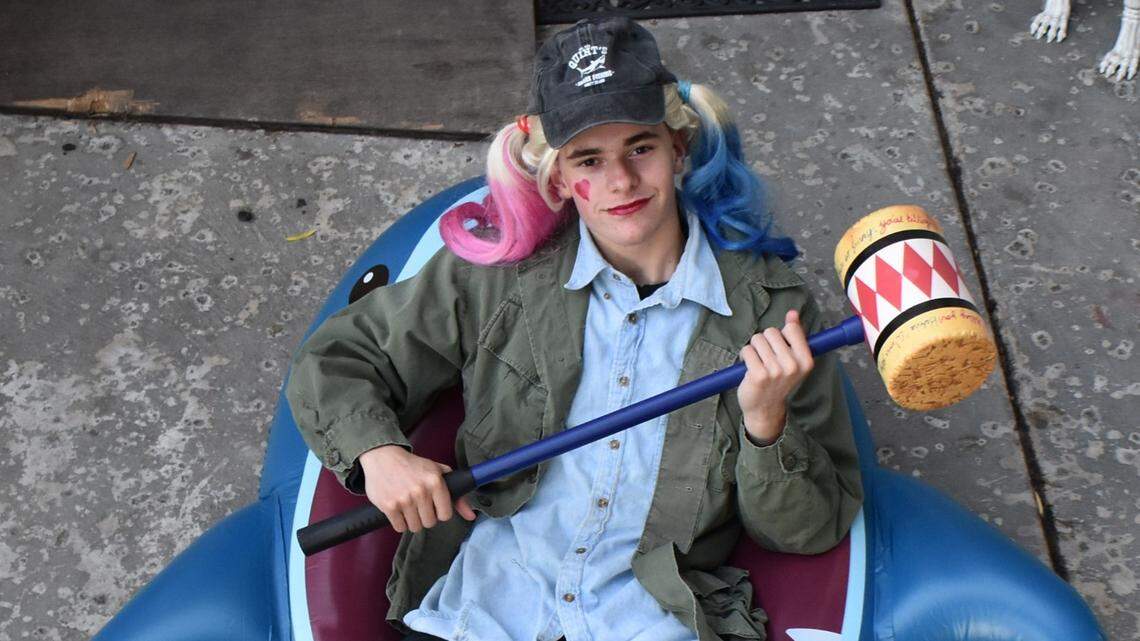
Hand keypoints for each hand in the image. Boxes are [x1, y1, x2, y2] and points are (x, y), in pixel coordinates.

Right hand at [358, 445, 477, 532]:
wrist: (384, 457)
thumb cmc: (414, 466)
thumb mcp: (439, 473)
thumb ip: (458, 495)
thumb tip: (471, 516)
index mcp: (436, 482)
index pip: (445, 515)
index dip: (440, 513)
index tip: (434, 507)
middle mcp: (421, 491)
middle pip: (430, 523)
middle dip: (425, 517)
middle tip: (419, 506)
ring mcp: (404, 499)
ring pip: (415, 527)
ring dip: (412, 520)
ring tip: (409, 507)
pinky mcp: (389, 506)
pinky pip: (400, 527)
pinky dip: (399, 522)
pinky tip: (398, 509)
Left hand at [738, 310, 813, 443]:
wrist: (765, 408)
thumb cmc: (778, 380)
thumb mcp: (792, 359)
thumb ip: (794, 334)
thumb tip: (792, 313)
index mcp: (806, 360)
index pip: (791, 329)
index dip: (781, 335)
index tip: (780, 349)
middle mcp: (793, 365)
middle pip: (771, 332)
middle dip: (765, 342)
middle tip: (767, 359)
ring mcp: (775, 371)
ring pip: (757, 339)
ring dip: (754, 349)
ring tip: (758, 363)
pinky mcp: (758, 375)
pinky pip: (747, 350)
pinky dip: (745, 356)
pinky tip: (750, 368)